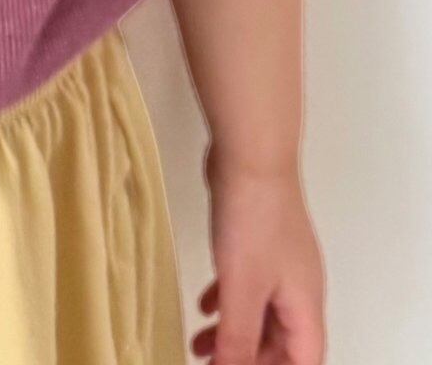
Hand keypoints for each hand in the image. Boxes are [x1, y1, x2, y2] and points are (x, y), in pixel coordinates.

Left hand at [190, 157, 325, 364]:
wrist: (251, 157)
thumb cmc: (253, 219)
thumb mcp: (241, 286)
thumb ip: (238, 335)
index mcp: (304, 305)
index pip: (304, 358)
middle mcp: (298, 286)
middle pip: (281, 339)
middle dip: (249, 358)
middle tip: (209, 364)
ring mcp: (279, 261)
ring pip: (259, 311)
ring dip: (232, 331)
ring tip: (197, 345)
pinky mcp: (257, 239)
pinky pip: (245, 283)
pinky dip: (226, 299)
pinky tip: (204, 303)